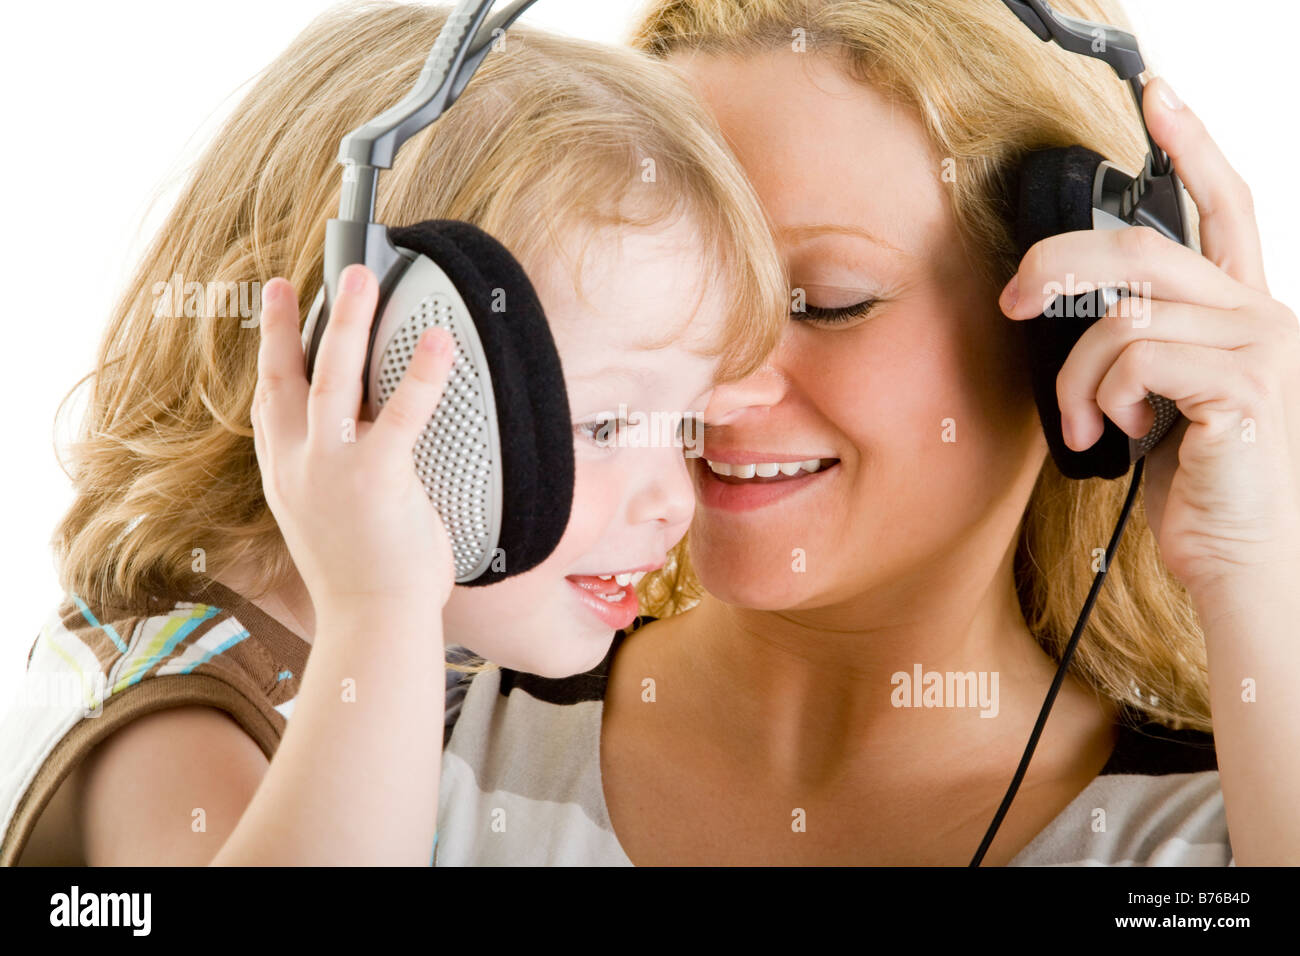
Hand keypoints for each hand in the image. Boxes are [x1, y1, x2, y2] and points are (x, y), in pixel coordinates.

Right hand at [251, 263, 458, 614]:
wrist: (373, 626)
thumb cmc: (365, 582)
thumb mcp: (331, 522)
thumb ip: (337, 480)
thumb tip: (367, 448)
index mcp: (286, 477)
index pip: (269, 402)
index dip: (271, 350)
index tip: (275, 308)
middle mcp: (299, 466)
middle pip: (291, 375)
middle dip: (296, 320)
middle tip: (311, 276)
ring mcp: (332, 469)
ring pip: (333, 378)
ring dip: (348, 322)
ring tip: (363, 278)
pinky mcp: (376, 477)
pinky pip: (401, 415)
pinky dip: (421, 377)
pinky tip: (439, 346)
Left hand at [1000, 77, 1299, 594]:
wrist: (1238, 563)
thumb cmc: (1197, 485)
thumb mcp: (1159, 398)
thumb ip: (1138, 344)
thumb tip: (1070, 313)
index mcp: (1240, 310)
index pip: (1223, 204)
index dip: (1191, 142)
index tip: (1155, 95)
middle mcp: (1261, 316)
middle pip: (1144, 248)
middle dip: (1059, 265)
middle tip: (1012, 299)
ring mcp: (1258, 349)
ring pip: (1125, 314)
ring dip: (1076, 376)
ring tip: (1079, 423)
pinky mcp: (1243, 390)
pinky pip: (1137, 359)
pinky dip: (1101, 398)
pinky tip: (1112, 435)